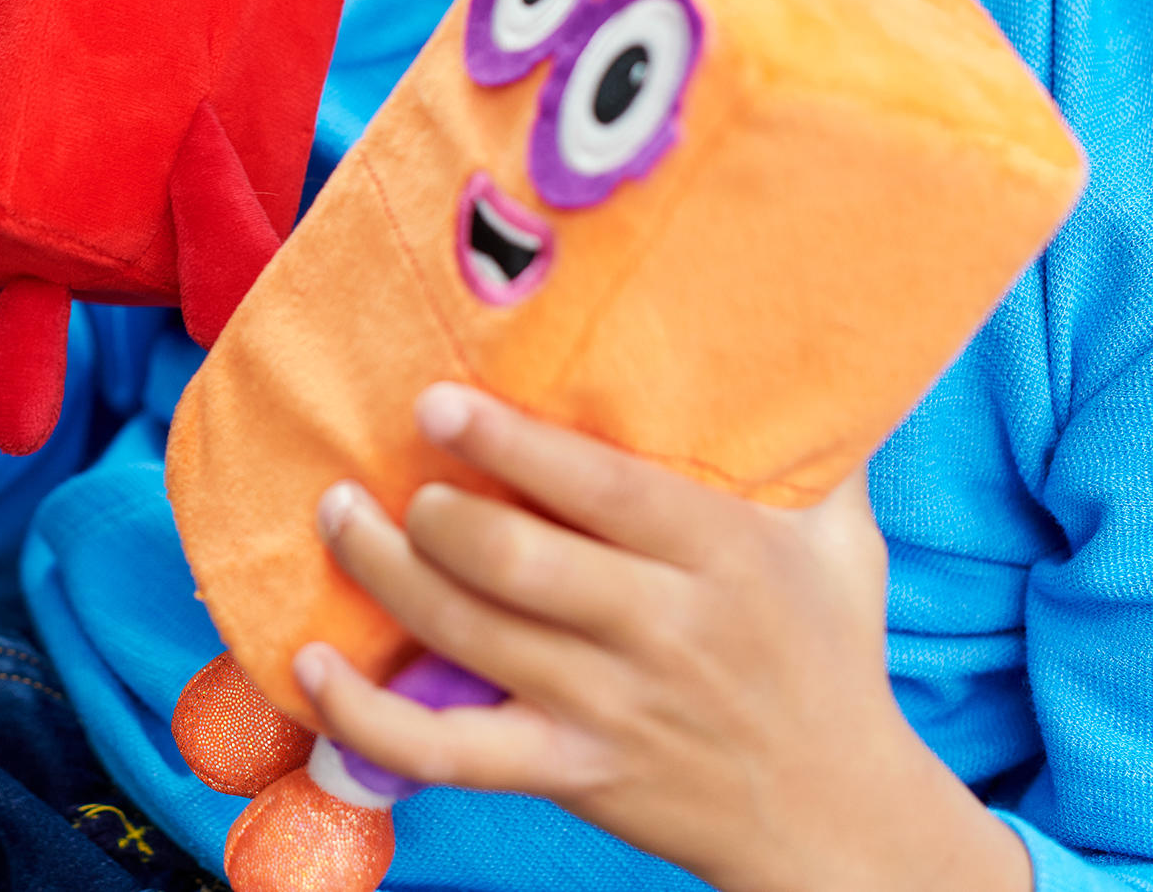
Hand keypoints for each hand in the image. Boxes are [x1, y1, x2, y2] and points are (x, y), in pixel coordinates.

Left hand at [297, 383, 1029, 891]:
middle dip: (430, 516)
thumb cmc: (827, 652)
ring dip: (384, 576)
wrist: (837, 820)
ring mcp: (610, 708)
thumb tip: (790, 332)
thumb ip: (806, 442)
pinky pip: (447, 752)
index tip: (435, 404)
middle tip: (375, 477)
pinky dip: (365, 717)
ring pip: (469, 638)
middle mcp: (663, 629)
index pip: (601, 488)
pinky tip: (311, 666)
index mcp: (722, 554)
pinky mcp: (572, 772)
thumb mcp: (840, 540)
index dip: (509, 444)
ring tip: (337, 518)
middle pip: (515, 563)